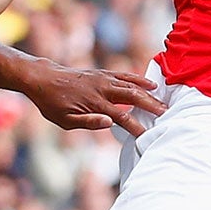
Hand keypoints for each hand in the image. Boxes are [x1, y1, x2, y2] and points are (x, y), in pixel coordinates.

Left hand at [26, 64, 164, 137]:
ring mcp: (103, 79)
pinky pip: (125, 76)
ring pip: (132, 85)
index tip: (148, 135)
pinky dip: (139, 79)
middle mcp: (102, 89)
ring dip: (149, 94)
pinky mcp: (102, 74)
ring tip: (164, 102)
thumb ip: (88, 122)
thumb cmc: (52, 103)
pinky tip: (150, 85)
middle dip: (151, 106)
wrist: (43, 79)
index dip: (136, 127)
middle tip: (167, 115)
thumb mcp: (64, 120)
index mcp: (94, 103)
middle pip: (133, 97)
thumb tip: (110, 123)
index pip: (122, 117)